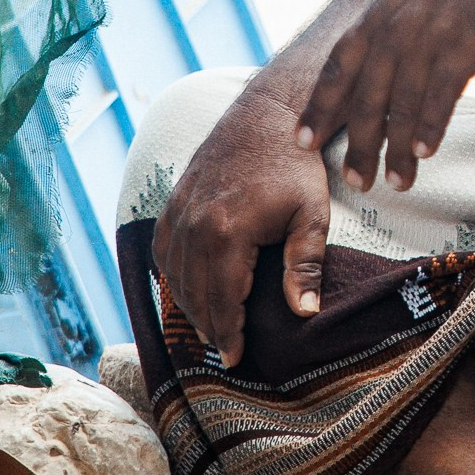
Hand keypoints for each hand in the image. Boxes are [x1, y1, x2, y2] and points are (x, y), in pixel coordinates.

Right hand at [153, 80, 329, 369]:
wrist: (267, 115)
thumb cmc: (295, 165)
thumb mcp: (311, 214)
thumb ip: (305, 265)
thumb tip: (305, 312)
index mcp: (225, 233)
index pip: (222, 301)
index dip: (229, 334)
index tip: (236, 359)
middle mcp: (192, 226)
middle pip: (195, 294)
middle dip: (210, 328)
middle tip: (224, 353)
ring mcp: (177, 212)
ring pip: (175, 277)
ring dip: (190, 307)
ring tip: (210, 330)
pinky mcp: (171, 202)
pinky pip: (162, 252)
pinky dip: (172, 277)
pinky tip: (188, 291)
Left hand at [297, 0, 474, 191]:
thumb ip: (388, 24)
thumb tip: (374, 59)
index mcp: (375, 15)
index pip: (335, 70)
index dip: (318, 109)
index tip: (303, 142)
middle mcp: (394, 30)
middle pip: (366, 101)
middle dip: (359, 146)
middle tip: (357, 182)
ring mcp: (427, 39)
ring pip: (402, 108)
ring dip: (398, 151)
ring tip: (398, 182)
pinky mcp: (462, 49)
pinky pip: (439, 98)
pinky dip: (430, 128)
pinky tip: (426, 152)